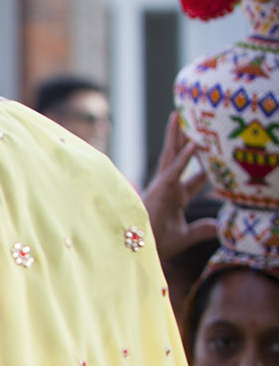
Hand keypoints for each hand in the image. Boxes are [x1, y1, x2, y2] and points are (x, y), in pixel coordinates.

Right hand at [143, 114, 218, 258]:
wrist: (143, 250)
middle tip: (188, 119)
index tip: (215, 152)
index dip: (205, 164)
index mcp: (175, 196)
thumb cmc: (160, 245)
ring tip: (180, 115)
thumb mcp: (188, 236)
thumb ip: (204, 229)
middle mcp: (169, 186)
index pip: (195, 176)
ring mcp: (164, 185)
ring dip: (178, 135)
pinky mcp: (162, 188)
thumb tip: (222, 227)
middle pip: (179, 157)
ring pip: (174, 155)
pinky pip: (177, 169)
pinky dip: (186, 156)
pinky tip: (195, 143)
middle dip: (184, 139)